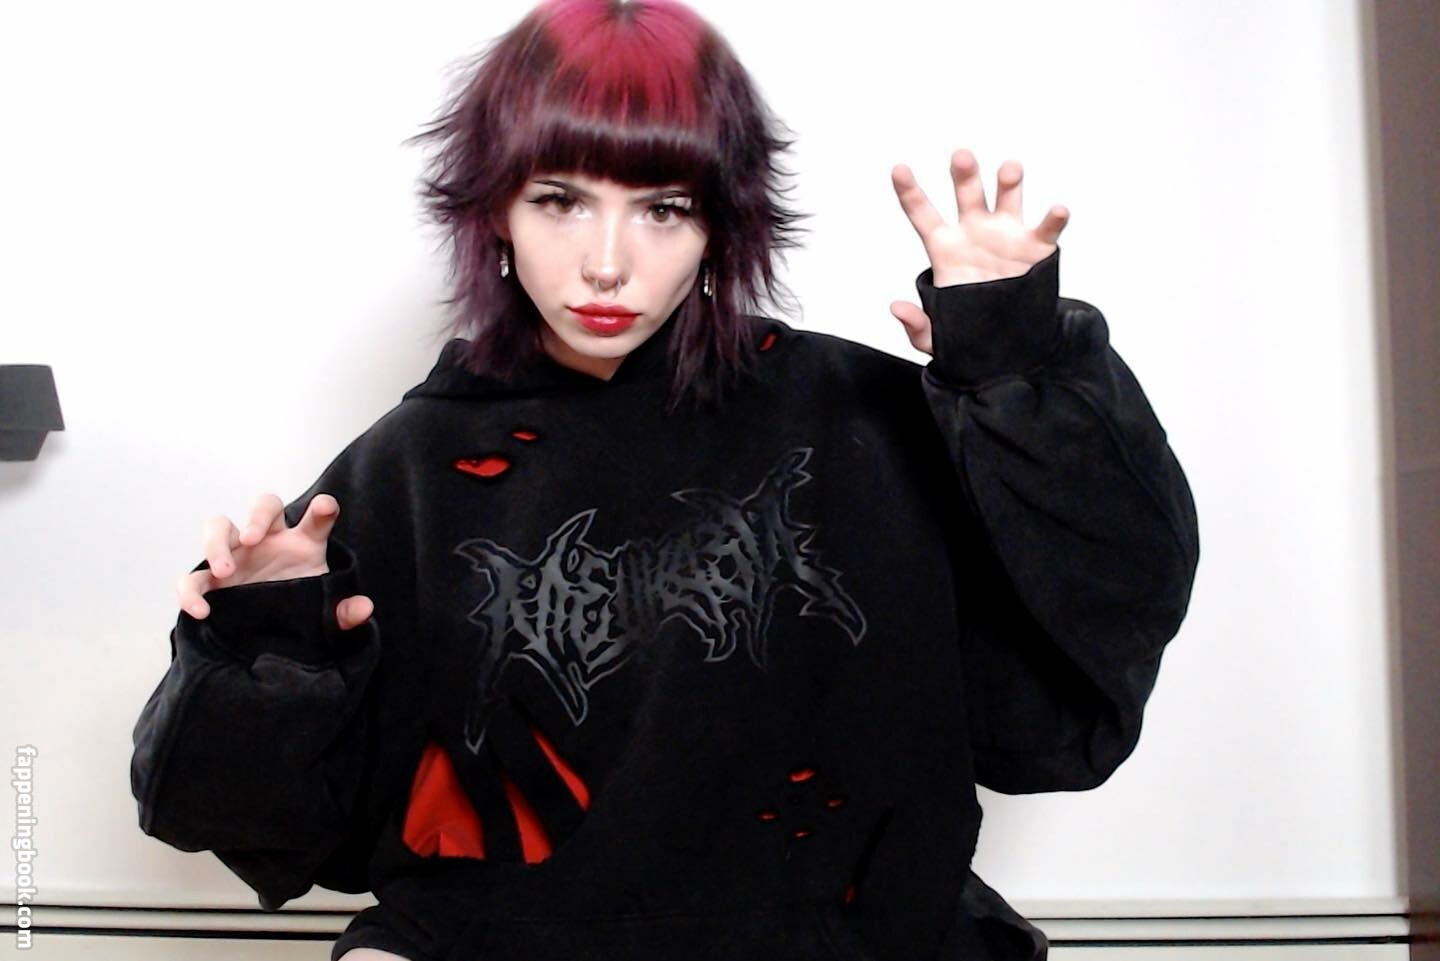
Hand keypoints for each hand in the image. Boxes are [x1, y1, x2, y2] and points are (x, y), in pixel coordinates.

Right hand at [175, 492, 373, 629]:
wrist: (274, 634)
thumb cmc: (302, 608)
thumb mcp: (324, 613)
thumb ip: (343, 613)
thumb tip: (364, 608)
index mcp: (303, 543)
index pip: (316, 518)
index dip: (322, 510)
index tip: (326, 507)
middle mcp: (268, 541)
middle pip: (263, 506)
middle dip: (257, 516)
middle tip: (253, 539)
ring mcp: (236, 556)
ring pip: (219, 527)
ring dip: (217, 544)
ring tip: (224, 571)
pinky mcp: (210, 582)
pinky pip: (192, 580)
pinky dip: (190, 593)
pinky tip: (201, 610)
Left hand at [888, 148, 1069, 354]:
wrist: (1008, 343)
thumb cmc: (967, 332)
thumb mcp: (936, 338)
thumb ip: (917, 324)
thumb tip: (897, 308)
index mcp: (945, 248)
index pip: (922, 214)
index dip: (909, 192)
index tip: (898, 169)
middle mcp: (974, 231)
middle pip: (967, 195)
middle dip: (965, 174)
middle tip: (961, 156)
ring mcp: (1006, 235)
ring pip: (1007, 199)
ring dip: (1009, 182)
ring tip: (1010, 169)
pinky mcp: (1036, 248)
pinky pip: (1046, 229)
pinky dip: (1054, 218)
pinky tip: (1057, 210)